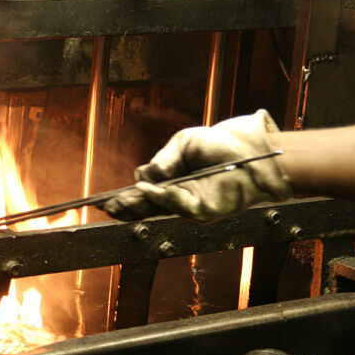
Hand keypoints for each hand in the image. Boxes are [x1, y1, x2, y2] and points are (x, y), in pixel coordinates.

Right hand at [103, 110, 291, 222]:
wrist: (248, 149)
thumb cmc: (218, 145)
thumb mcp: (183, 144)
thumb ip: (163, 161)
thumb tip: (144, 176)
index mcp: (172, 182)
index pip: (145, 194)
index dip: (126, 199)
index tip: (106, 201)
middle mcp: (180, 197)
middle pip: (148, 207)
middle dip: (126, 208)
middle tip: (106, 207)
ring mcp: (191, 205)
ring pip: (159, 208)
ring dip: (138, 204)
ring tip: (117, 203)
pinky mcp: (205, 210)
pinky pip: (180, 204)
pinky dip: (163, 196)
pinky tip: (148, 189)